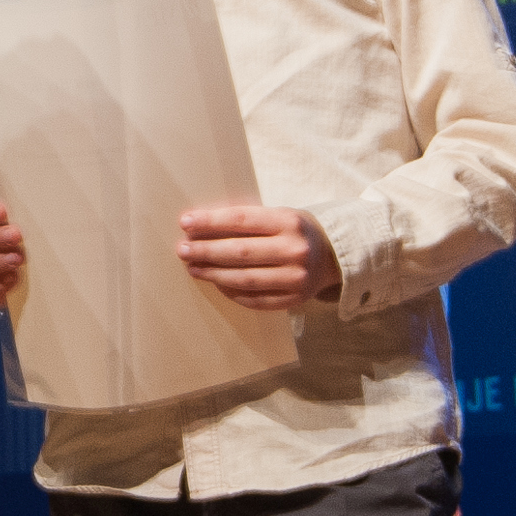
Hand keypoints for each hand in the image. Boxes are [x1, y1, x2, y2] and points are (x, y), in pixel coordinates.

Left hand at [174, 206, 341, 308]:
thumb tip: (202, 228)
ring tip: (193, 268)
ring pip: (245, 279)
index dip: (211, 222)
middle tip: (183, 250)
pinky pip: (255, 299)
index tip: (186, 222)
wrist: (333, 255)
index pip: (242, 219)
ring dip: (214, 274)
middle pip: (240, 252)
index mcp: (289, 222)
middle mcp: (294, 250)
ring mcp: (296, 277)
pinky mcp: (294, 299)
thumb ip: (248, 222)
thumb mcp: (279, 216)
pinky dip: (232, 292)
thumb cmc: (294, 231)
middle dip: (206, 251)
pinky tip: (217, 284)